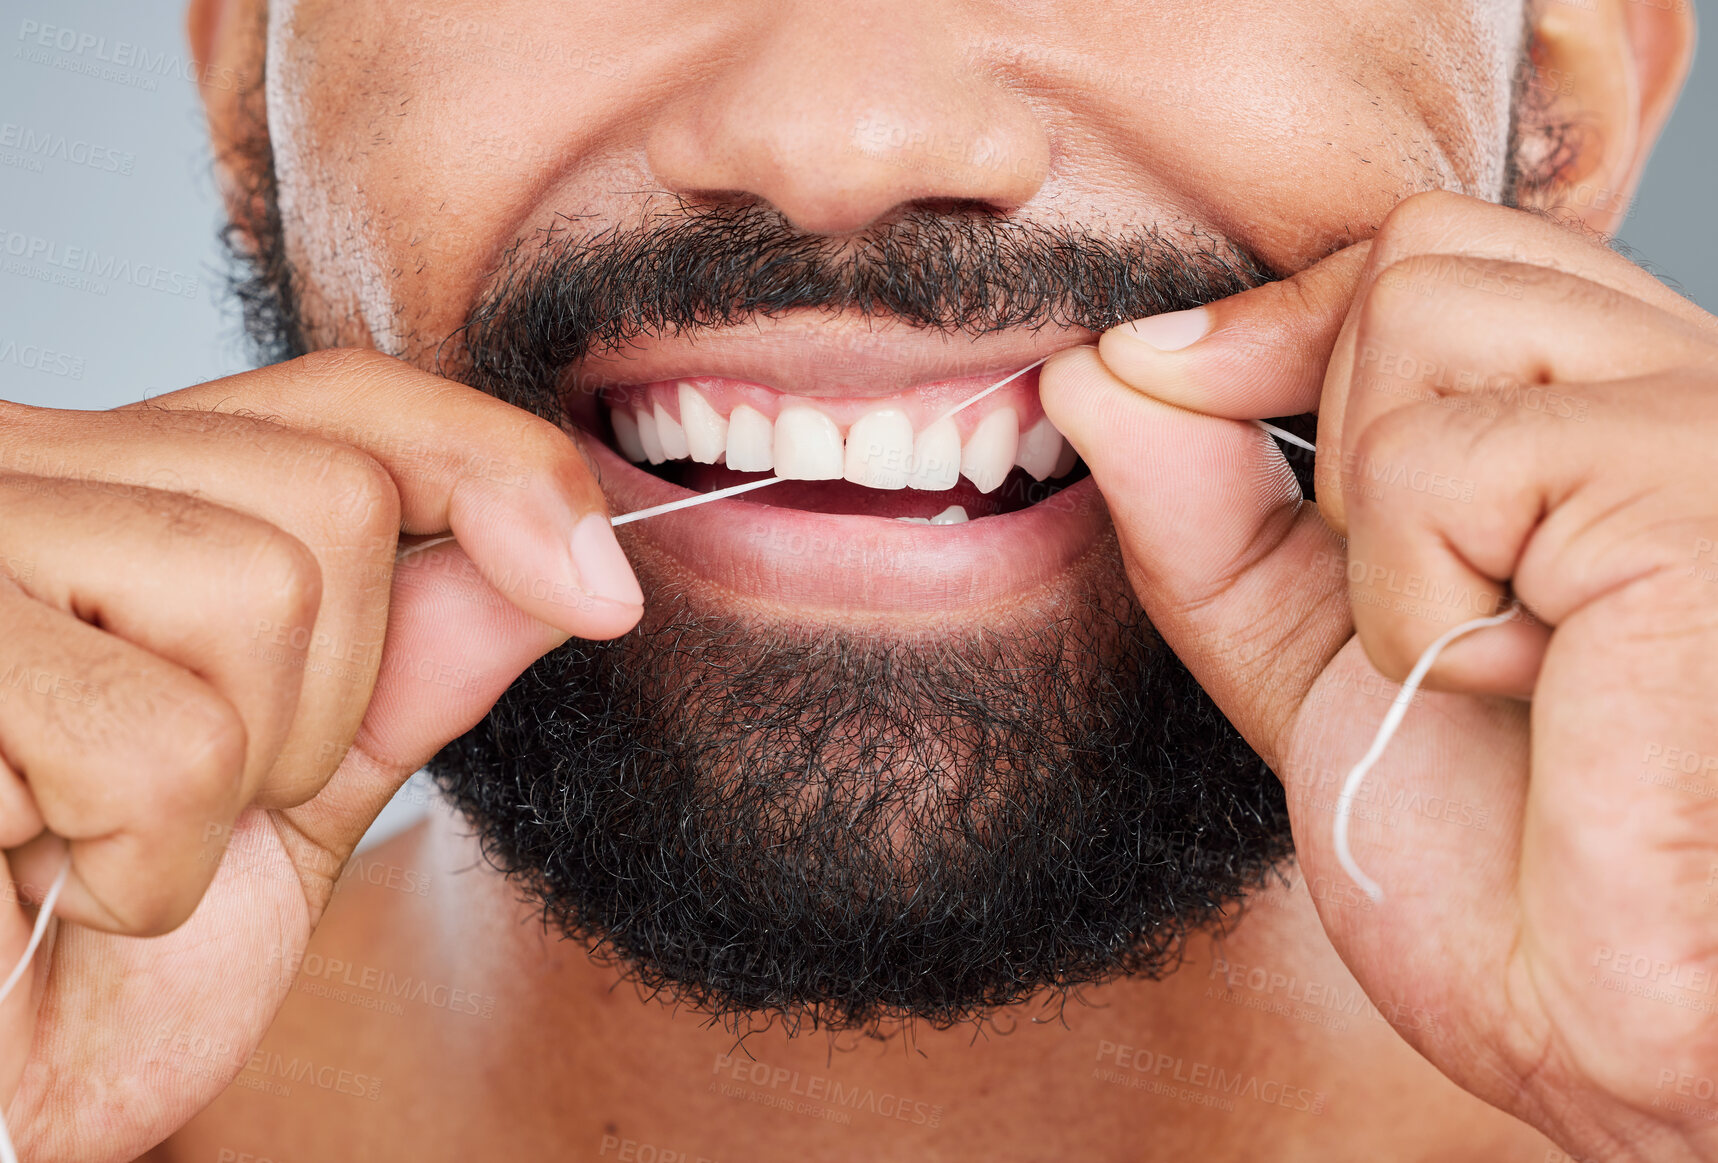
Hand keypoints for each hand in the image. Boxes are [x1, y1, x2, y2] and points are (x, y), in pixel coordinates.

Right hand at [0, 349, 641, 1161]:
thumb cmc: (99, 962)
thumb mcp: (303, 798)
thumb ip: (417, 667)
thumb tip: (569, 557)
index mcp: (118, 490)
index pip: (346, 399)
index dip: (498, 471)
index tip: (606, 596)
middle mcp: (27, 476)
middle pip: (335, 496)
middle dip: (328, 701)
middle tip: (205, 802)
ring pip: (259, 592)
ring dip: (234, 790)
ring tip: (114, 841)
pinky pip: (163, 743)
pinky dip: (151, 867)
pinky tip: (49, 885)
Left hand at [1041, 191, 1717, 1159]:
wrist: (1597, 1023)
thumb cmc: (1500, 866)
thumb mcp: (1314, 652)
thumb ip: (1213, 508)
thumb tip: (1100, 367)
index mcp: (1622, 415)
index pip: (1432, 254)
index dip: (1284, 326)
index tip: (1168, 386)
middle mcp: (1694, 389)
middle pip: (1418, 260)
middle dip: (1340, 437)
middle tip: (1414, 610)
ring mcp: (1710, 428)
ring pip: (1420, 318)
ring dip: (1382, 532)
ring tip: (1488, 660)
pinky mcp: (1698, 494)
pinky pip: (1447, 460)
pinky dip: (1422, 602)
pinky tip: (1528, 690)